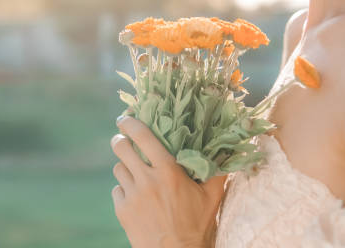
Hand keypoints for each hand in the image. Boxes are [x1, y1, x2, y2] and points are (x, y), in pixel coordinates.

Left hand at [111, 116, 226, 247]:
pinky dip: (124, 189)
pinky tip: (136, 196)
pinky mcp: (122, 210)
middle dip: (120, 140)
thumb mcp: (211, 198)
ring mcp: (132, 195)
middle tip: (122, 140)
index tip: (125, 118)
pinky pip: (118, 189)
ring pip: (118, 169)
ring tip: (135, 172)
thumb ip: (217, 172)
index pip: (143, 137)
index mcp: (168, 172)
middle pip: (121, 148)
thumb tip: (226, 151)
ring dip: (125, 167)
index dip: (130, 123)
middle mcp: (147, 180)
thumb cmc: (196, 226)